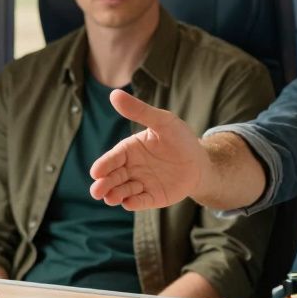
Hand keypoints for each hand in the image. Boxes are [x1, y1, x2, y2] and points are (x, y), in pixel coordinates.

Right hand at [89, 89, 207, 210]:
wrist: (201, 161)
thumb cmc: (180, 138)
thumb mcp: (162, 121)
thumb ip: (139, 111)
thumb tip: (114, 94)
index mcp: (129, 150)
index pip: (113, 158)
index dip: (104, 165)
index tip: (96, 172)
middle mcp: (131, 168)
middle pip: (113, 177)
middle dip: (104, 185)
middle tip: (96, 192)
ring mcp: (141, 184)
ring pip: (123, 191)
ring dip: (115, 195)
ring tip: (110, 198)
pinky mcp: (152, 197)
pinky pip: (141, 201)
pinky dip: (134, 202)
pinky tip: (129, 203)